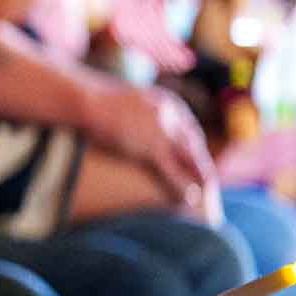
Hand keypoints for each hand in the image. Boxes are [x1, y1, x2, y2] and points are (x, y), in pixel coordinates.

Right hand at [83, 83, 218, 214]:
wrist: (87, 100)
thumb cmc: (98, 99)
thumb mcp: (131, 99)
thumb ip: (143, 110)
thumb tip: (139, 122)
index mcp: (168, 102)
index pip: (188, 127)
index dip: (193, 145)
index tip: (195, 157)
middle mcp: (172, 115)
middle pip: (192, 142)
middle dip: (200, 161)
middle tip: (207, 177)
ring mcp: (163, 131)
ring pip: (188, 157)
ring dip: (200, 174)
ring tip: (207, 189)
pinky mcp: (151, 148)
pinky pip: (172, 170)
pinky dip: (182, 184)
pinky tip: (190, 196)